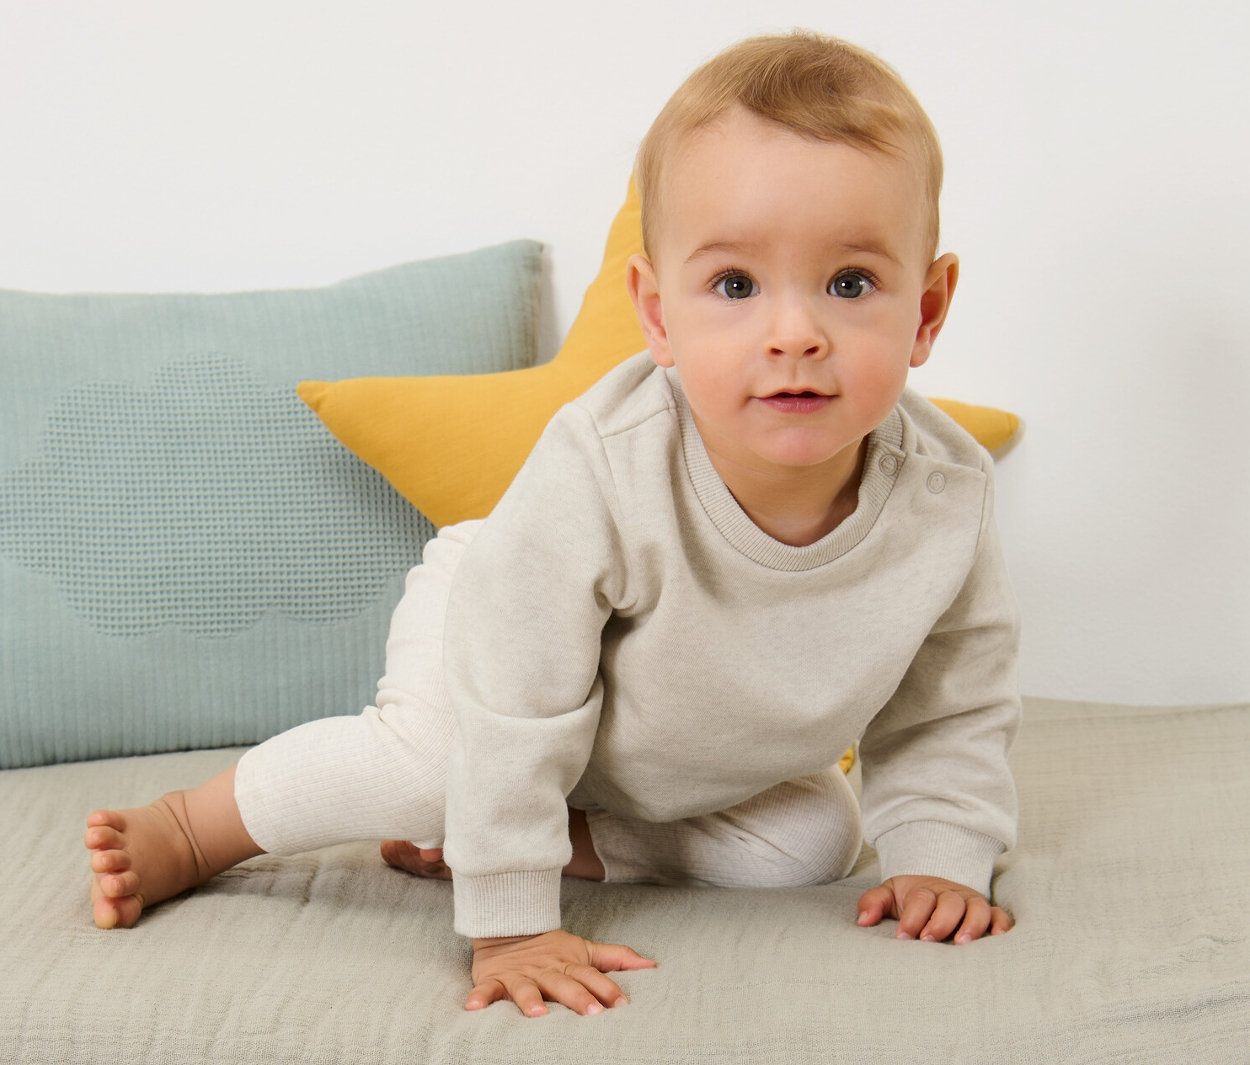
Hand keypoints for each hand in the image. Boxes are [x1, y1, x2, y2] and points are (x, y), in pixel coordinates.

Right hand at [468, 929, 655, 1016]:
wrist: (509, 926)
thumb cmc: (552, 948)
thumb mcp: (585, 950)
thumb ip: (616, 958)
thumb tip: (652, 965)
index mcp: (569, 965)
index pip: (591, 976)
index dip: (607, 988)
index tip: (622, 1004)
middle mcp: (546, 972)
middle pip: (563, 985)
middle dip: (578, 998)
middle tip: (592, 1013)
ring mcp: (519, 975)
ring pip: (525, 988)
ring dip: (530, 1000)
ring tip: (538, 1014)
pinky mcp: (494, 978)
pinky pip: (486, 988)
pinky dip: (480, 997)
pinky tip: (474, 1007)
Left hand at [856, 875, 1011, 943]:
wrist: (935, 884)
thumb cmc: (911, 899)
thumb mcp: (889, 894)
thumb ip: (873, 903)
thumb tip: (862, 921)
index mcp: (925, 890)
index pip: (921, 899)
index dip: (912, 918)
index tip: (902, 937)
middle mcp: (951, 895)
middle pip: (950, 903)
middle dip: (939, 921)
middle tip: (928, 940)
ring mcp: (971, 903)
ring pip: (978, 909)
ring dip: (972, 925)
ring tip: (962, 944)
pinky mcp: (989, 912)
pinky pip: (1001, 916)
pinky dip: (1002, 925)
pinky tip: (999, 938)